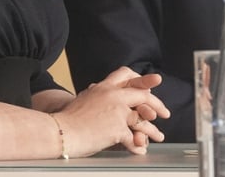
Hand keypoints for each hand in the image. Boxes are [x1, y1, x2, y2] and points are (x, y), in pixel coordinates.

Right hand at [52, 67, 169, 156]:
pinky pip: (134, 138)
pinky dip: (138, 146)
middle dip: (157, 104)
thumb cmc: (68, 118)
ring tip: (158, 137)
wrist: (60, 131)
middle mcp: (112, 95)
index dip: (141, 78)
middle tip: (165, 113)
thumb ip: (97, 96)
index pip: (126, 74)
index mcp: (103, 87)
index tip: (152, 85)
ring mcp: (116, 111)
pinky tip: (140, 150)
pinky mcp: (117, 129)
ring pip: (143, 120)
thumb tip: (99, 91)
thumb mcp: (84, 99)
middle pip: (142, 94)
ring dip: (152, 131)